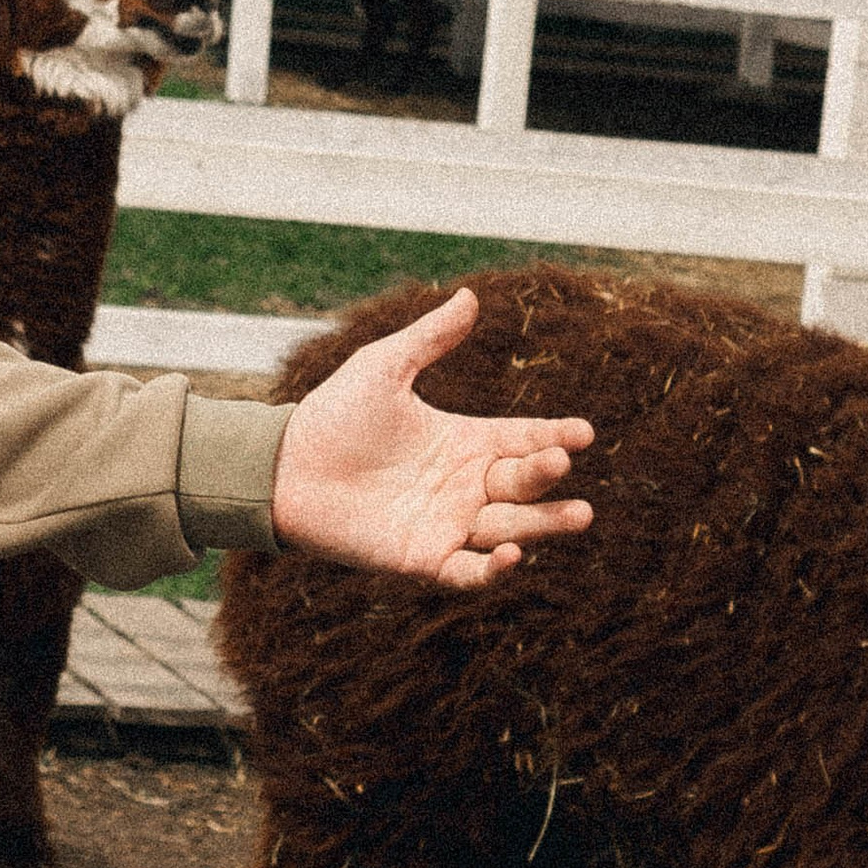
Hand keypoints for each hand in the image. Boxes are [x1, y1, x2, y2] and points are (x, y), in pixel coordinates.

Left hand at [271, 287, 592, 588]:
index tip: (584, 431)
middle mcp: (464, 485)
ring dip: (544, 525)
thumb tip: (470, 295)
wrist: (283, 466)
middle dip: (549, 474)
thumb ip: (429, 338)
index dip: (555, 436)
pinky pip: (469, 571)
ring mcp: (448, 524)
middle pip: (524, 484)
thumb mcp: (383, 368)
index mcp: (463, 440)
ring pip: (510, 528)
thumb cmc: (333, 416)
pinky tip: (512, 554)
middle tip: (563, 461)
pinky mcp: (424, 558)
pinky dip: (494, 570)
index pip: (523, 440)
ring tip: (579, 513)